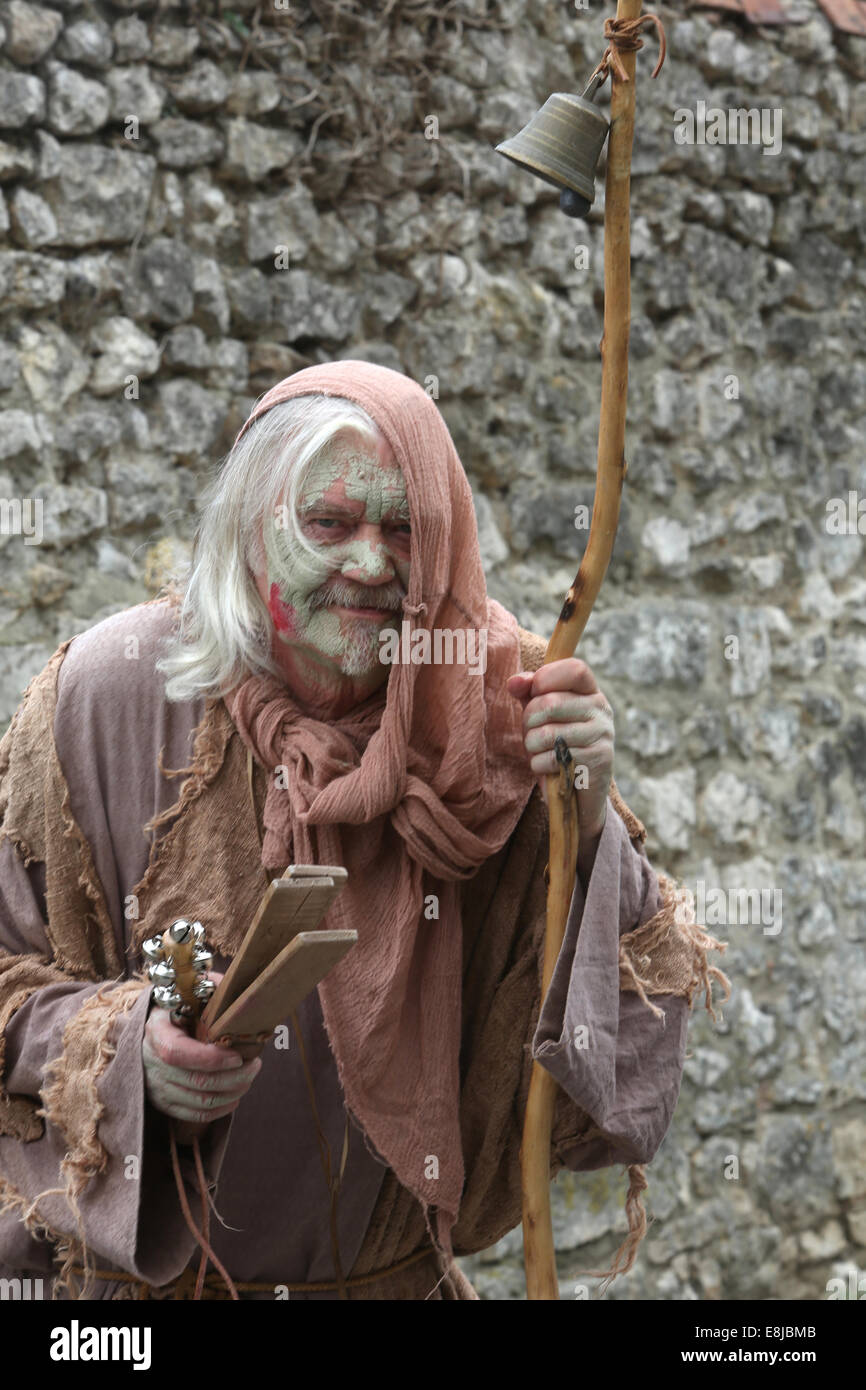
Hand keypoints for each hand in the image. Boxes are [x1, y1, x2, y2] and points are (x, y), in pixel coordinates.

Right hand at [142, 973, 262, 1125]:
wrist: (152, 1029)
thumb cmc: (178, 1007)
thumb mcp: (190, 992)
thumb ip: (212, 987)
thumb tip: (238, 988)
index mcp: (156, 1031)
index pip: (178, 1053)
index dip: (210, 1059)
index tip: (237, 1055)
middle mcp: (151, 1062)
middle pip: (196, 1081)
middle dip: (234, 1076)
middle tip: (255, 1065)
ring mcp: (155, 1086)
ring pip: (200, 1101)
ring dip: (232, 1092)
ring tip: (249, 1076)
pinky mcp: (163, 1103)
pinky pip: (195, 1115)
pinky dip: (220, 1109)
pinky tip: (236, 1095)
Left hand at [507, 657, 613, 839]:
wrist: (578, 792)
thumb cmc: (556, 745)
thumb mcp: (541, 715)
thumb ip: (529, 693)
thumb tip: (515, 681)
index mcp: (590, 692)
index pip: (575, 669)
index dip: (547, 677)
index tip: (534, 691)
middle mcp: (601, 709)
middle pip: (552, 703)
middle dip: (528, 720)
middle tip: (530, 732)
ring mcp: (603, 735)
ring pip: (548, 733)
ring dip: (531, 746)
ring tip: (537, 750)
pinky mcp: (599, 761)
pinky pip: (553, 758)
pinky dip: (539, 765)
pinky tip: (547, 767)